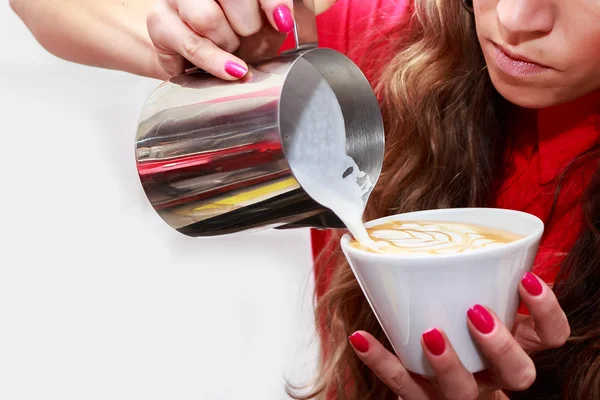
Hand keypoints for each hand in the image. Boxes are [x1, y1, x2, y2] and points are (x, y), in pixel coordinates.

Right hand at [146, 0, 336, 77]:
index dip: (273, 2)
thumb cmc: (239, 36)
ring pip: (207, 17)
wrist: (197, 59)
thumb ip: (290, 9)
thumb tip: (325, 0)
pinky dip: (216, 62)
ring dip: (229, 44)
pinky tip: (234, 69)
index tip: (284, 24)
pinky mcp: (160, 23)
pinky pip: (192, 45)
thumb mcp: (270, 20)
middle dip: (249, 26)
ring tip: (234, 53)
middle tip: (250, 39)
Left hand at [348, 272, 569, 399]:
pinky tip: (361, 337)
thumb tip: (450, 224)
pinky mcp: (421, 397)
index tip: (526, 278)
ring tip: (430, 332)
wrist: (441, 384)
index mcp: (516, 345)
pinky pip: (402, 384)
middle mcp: (493, 373)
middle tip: (476, 313)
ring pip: (461, 390)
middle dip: (500, 345)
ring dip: (447, 362)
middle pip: (517, 372)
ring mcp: (459, 390)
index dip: (547, 312)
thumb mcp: (481, 304)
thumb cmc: (463, 333)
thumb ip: (477, 276)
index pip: (551, 336)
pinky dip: (380, 361)